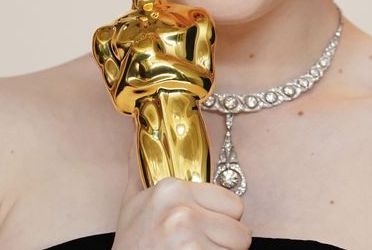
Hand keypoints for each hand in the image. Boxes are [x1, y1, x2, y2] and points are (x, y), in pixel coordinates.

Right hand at [112, 143, 251, 248]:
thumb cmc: (131, 244)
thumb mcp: (132, 203)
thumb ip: (140, 168)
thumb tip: (138, 133)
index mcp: (171, 189)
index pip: (234, 204)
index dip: (224, 220)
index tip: (206, 227)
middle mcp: (181, 210)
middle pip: (240, 230)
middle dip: (225, 242)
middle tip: (201, 245)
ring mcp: (188, 236)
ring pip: (237, 249)